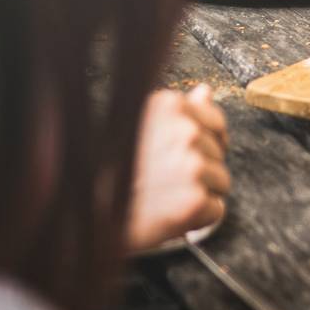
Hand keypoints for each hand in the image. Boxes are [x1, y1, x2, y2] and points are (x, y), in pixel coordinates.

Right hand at [125, 85, 231, 252]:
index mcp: (170, 106)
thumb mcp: (140, 130)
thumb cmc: (111, 175)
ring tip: (163, 198)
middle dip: (200, 169)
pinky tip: (169, 215)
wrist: (88, 218)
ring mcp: (193, 165)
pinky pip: (217, 209)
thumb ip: (178, 113)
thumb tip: (205, 91)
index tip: (181, 157)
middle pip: (219, 153)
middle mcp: (185, 131)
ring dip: (199, 193)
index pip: (216, 121)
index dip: (205, 142)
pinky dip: (199, 218)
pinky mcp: (196, 200)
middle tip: (162, 181)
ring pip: (221, 181)